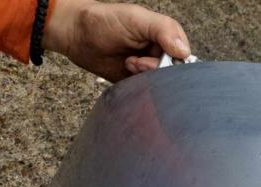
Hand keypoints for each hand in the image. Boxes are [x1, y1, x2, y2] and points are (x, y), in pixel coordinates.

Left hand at [43, 0, 190, 81]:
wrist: (76, 35)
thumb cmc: (104, 21)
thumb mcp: (136, 18)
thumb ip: (163, 29)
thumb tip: (184, 52)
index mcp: (166, 38)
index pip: (183, 57)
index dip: (172, 62)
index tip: (152, 57)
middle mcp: (160, 55)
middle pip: (173, 75)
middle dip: (155, 71)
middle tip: (135, 63)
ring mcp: (148, 71)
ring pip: (161, 86)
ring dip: (144, 79)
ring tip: (128, 65)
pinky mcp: (137, 84)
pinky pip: (147, 95)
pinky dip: (139, 89)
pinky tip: (127, 76)